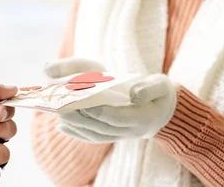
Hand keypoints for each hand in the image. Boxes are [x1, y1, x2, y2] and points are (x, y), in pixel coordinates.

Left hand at [45, 58, 176, 142]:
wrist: (165, 112)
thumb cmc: (159, 93)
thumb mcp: (160, 85)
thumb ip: (149, 88)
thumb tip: (134, 94)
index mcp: (143, 118)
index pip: (117, 117)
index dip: (100, 111)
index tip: (84, 102)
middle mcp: (130, 131)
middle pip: (102, 127)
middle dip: (81, 117)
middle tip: (62, 106)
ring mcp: (120, 136)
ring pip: (95, 134)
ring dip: (76, 125)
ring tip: (58, 113)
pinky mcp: (112, 136)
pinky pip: (93, 138)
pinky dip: (77, 133)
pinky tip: (61, 126)